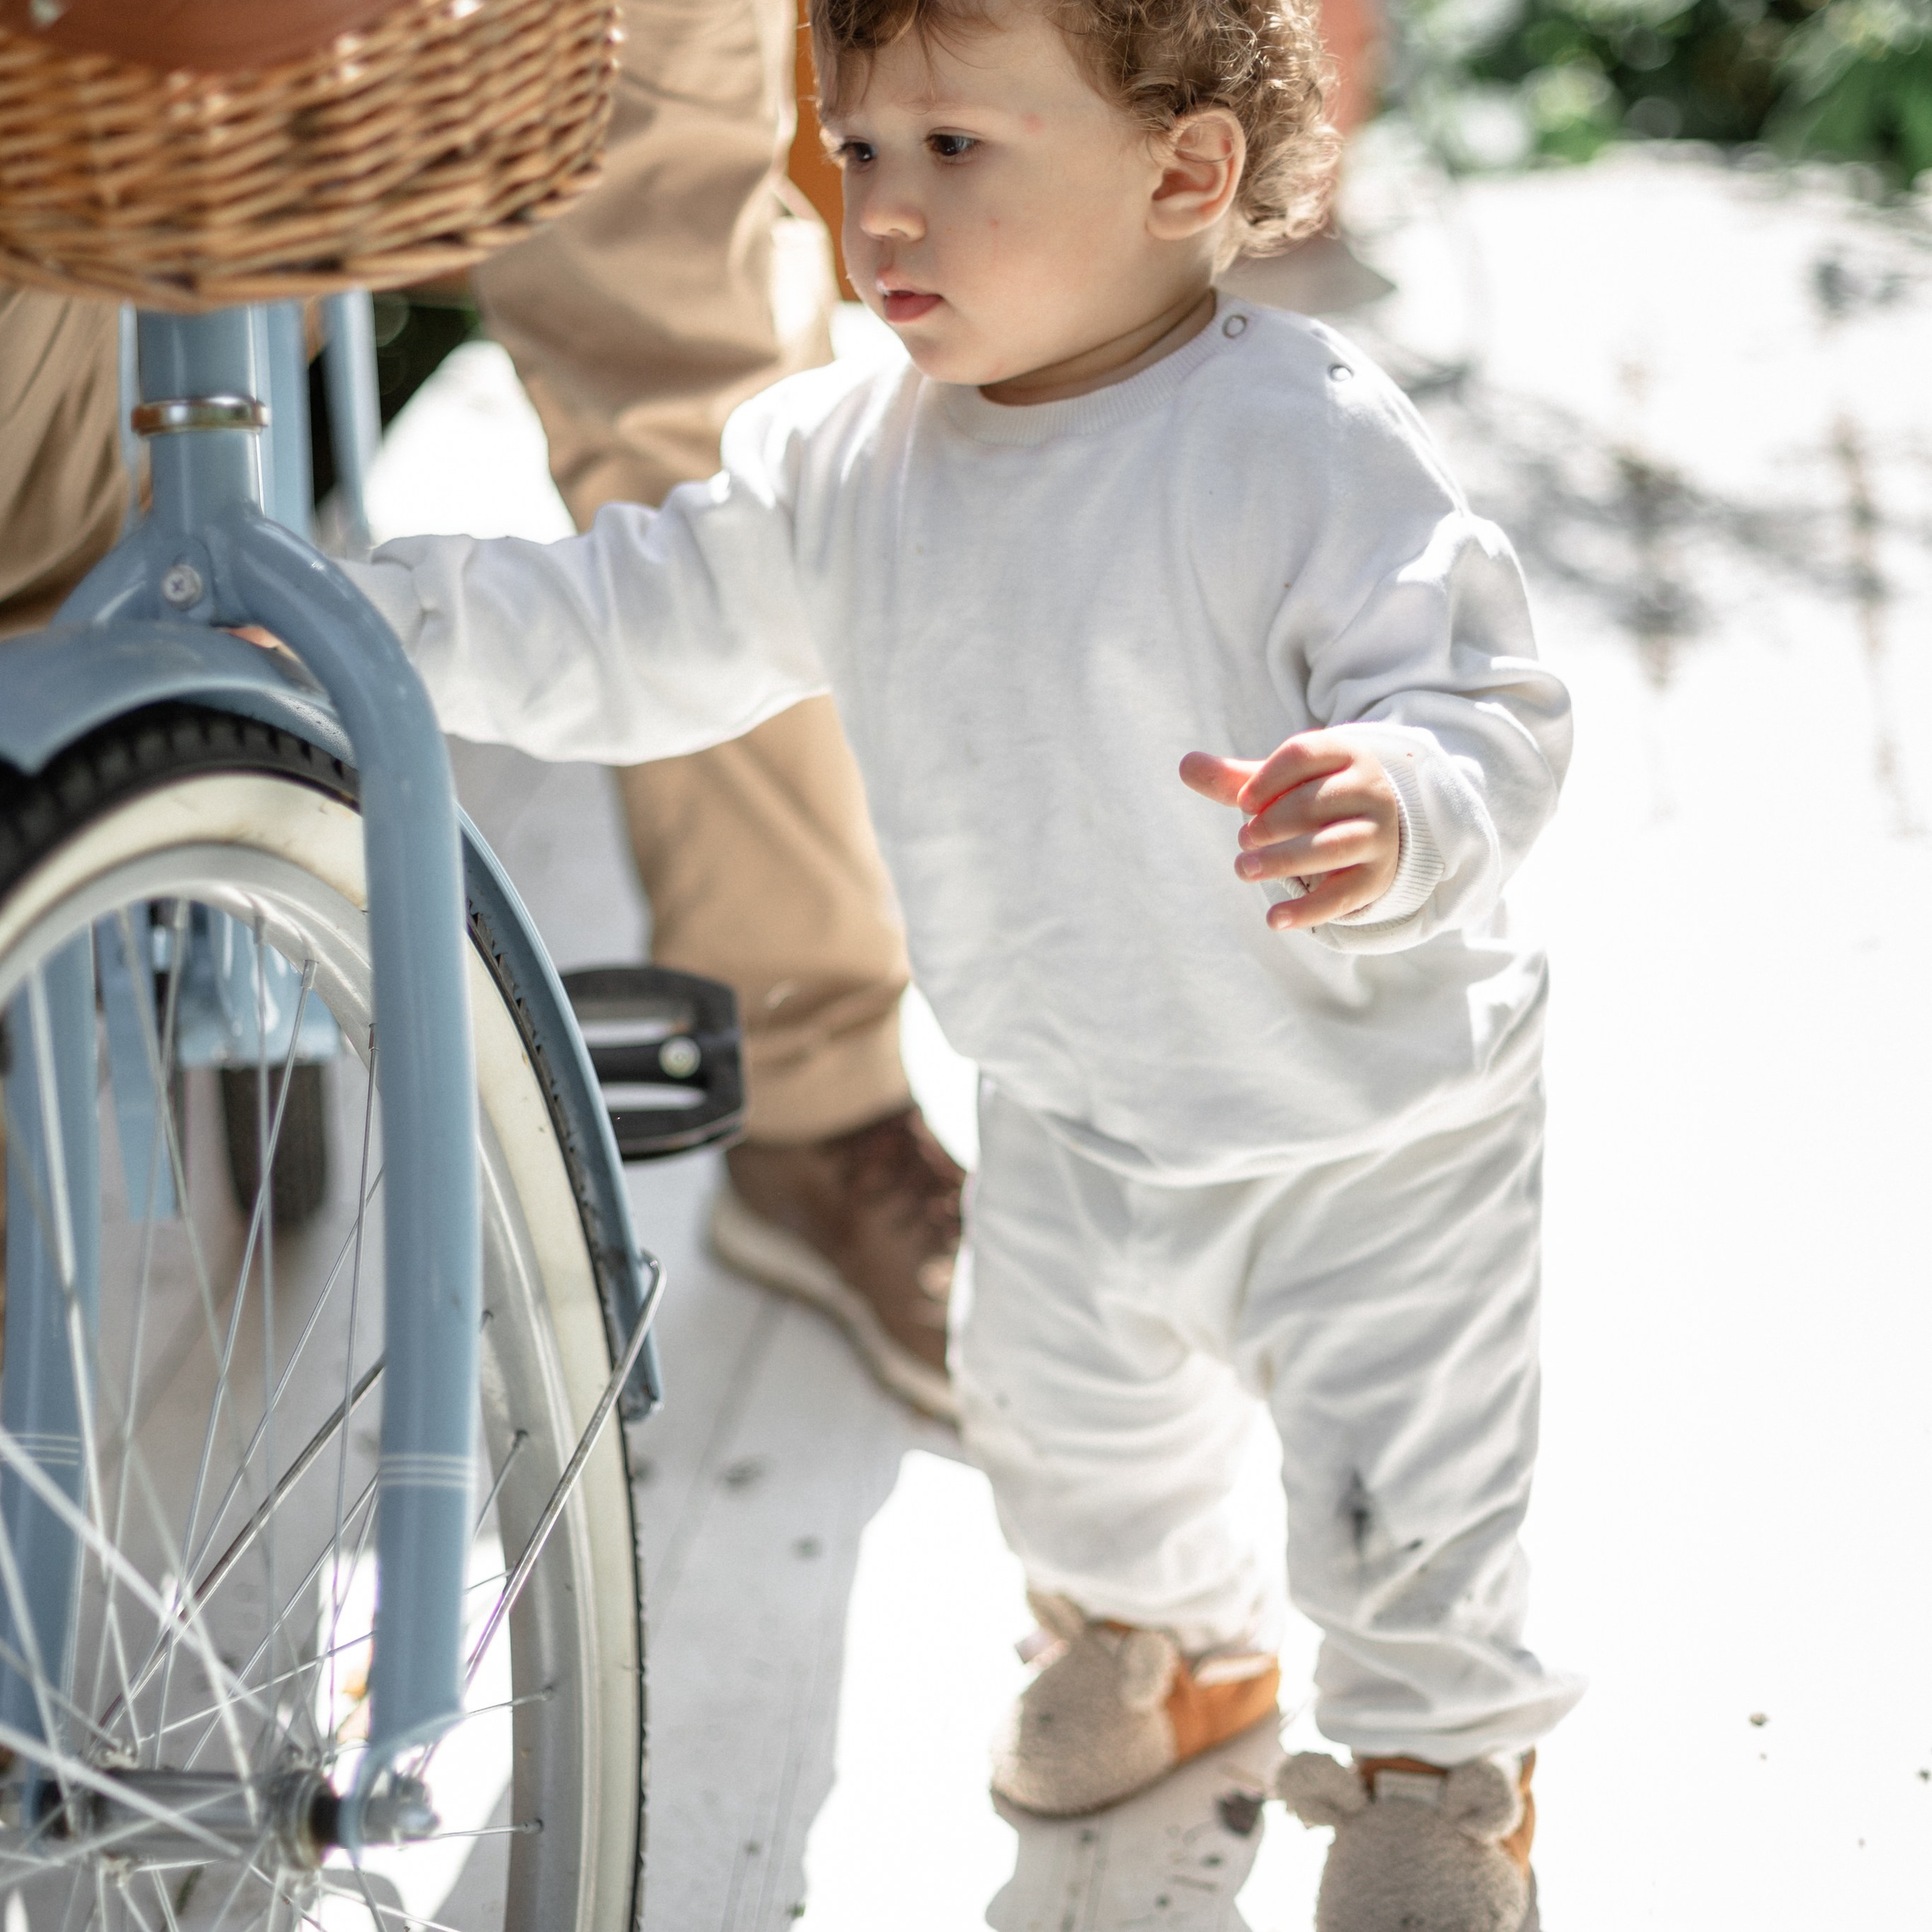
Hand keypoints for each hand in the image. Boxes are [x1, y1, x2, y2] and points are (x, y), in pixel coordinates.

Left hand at [1179, 731, 1400, 930]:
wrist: (1375, 830)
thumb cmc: (1314, 798)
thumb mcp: (1280, 784)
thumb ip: (1235, 779)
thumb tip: (1185, 765)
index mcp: (1345, 755)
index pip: (1304, 754)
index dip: (1267, 779)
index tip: (1242, 802)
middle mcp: (1370, 792)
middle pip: (1313, 804)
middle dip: (1270, 824)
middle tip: (1243, 840)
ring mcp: (1377, 836)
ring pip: (1331, 847)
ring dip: (1282, 861)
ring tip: (1243, 869)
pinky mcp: (1375, 878)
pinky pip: (1342, 896)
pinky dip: (1306, 910)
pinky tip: (1272, 920)